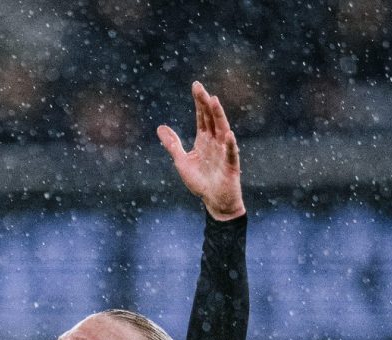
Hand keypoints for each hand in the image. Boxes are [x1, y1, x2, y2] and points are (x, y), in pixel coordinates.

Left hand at [157, 81, 244, 220]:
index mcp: (204, 139)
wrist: (215, 201)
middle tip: (200, 87)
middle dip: (206, 103)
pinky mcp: (231, 166)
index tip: (195, 86)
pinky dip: (230, 145)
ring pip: (222, 130)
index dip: (198, 102)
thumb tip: (160, 127)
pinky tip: (229, 135)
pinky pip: (231, 154)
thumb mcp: (182, 162)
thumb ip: (172, 144)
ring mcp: (224, 152)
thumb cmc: (200, 181)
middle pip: (211, 118)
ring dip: (219, 116)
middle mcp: (215, 142)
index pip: (202, 117)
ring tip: (214, 101)